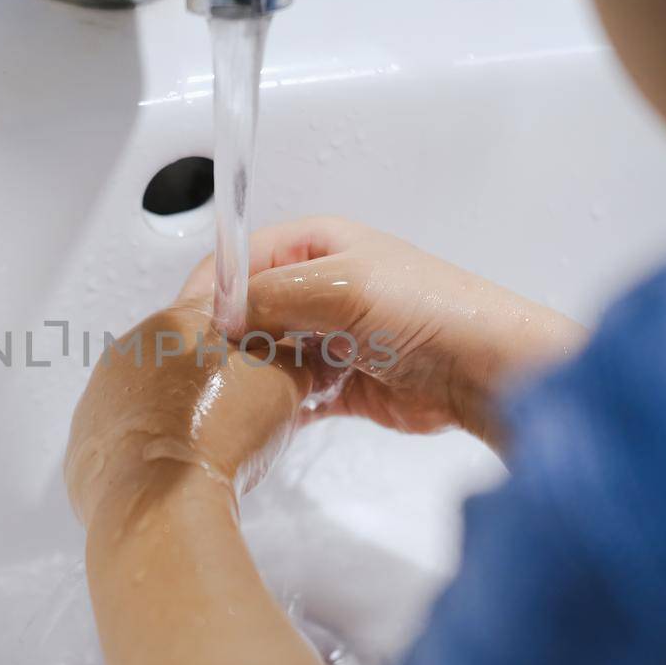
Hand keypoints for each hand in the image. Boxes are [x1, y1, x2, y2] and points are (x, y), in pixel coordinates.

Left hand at [64, 301, 312, 533]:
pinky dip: (157, 444)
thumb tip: (300, 359)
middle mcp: (131, 350)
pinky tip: (182, 466)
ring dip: (187, 409)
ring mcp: (102, 396)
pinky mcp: (88, 442)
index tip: (275, 345)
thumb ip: (295, 358)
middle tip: (252, 403)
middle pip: (187, 348)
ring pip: (157, 392)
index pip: (225, 298)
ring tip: (217, 443)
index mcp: (176, 320)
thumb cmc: (217, 437)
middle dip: (222, 370)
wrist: (161, 507)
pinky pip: (131, 432)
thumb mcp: (285, 384)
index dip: (259, 322)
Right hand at [180, 217, 584, 446]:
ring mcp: (328, 336)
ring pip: (264, 354)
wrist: (481, 371)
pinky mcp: (338, 384)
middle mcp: (318, 287)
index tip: (184, 329)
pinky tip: (257, 418)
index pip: (239, 260)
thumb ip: (272, 295)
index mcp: (316, 246)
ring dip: (248, 375)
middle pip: (247, 310)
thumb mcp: (340, 286)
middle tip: (201, 370)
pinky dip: (272, 406)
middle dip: (224, 339)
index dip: (209, 292)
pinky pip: (288, 393)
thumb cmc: (425, 310)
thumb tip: (221, 316)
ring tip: (228, 396)